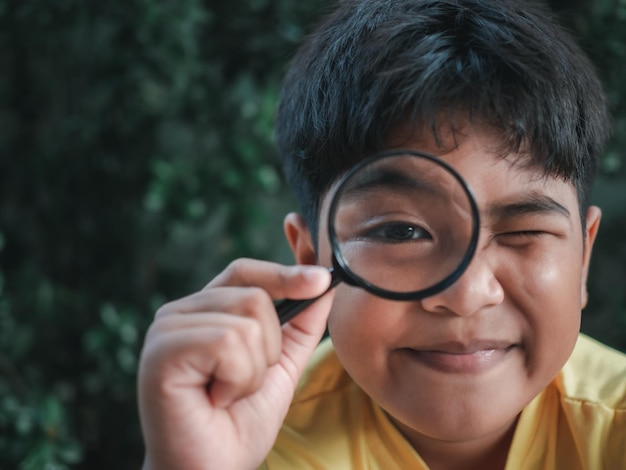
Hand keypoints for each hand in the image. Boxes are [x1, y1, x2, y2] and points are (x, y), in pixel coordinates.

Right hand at [138, 259, 333, 469]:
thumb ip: (300, 323)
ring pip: (247, 322)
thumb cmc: (239, 422)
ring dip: (252, 371)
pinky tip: (216, 400)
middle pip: (254, 296)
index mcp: (204, 311)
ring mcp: (167, 330)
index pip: (244, 271)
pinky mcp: (162, 351)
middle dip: (269, 349)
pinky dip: (237, 380)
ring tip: (227, 394)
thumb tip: (324, 283)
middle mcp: (180, 312)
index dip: (283, 274)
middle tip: (242, 383)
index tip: (322, 281)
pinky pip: (228, 343)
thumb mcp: (281, 364)